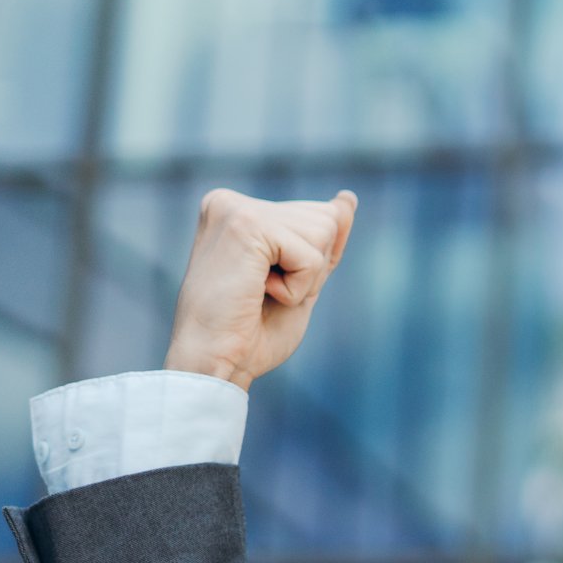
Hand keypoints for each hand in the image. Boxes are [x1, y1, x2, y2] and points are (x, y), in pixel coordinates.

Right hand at [163, 188, 357, 390]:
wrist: (215, 363)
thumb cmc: (250, 333)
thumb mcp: (301, 279)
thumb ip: (323, 239)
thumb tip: (347, 199)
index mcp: (237, 210)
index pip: (318, 217)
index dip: (310, 264)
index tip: (265, 285)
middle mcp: (230, 201)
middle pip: (325, 219)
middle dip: (310, 268)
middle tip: (263, 293)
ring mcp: (235, 209)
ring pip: (323, 231)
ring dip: (304, 278)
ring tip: (259, 292)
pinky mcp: (246, 225)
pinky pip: (311, 256)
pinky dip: (298, 287)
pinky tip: (259, 293)